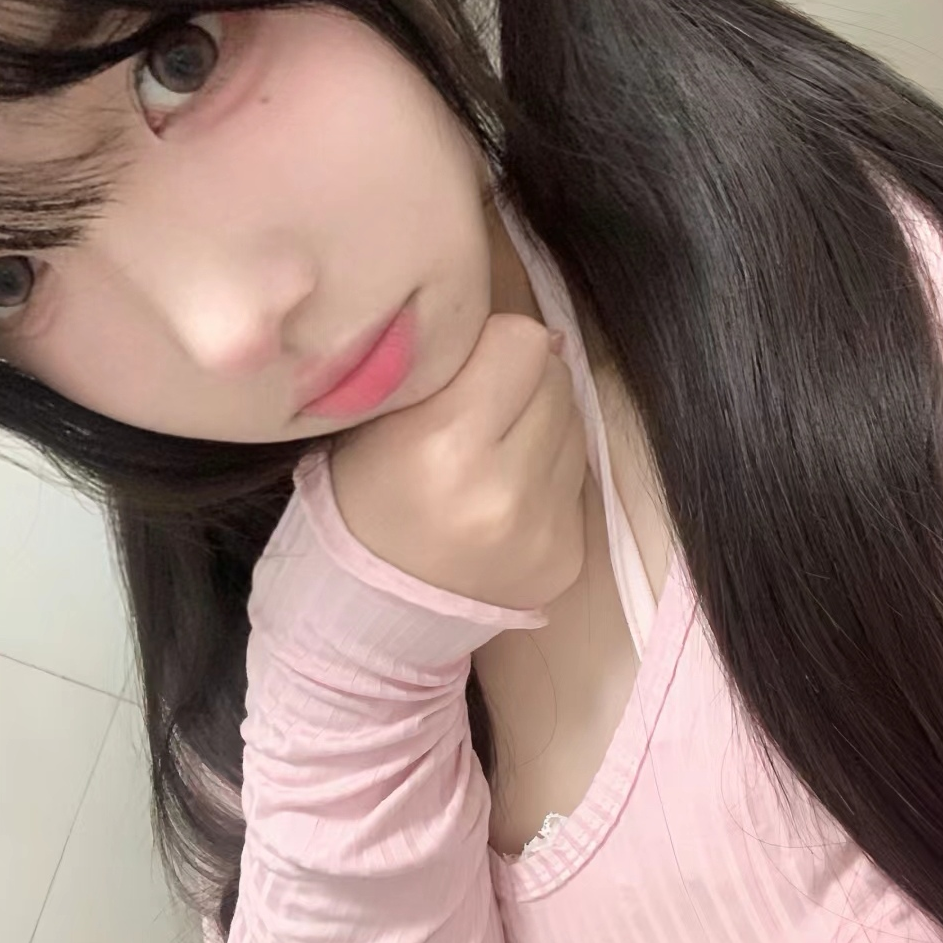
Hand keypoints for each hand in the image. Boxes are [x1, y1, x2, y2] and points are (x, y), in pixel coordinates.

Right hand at [329, 314, 586, 609]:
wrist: (371, 605)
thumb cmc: (364, 494)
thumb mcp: (383, 415)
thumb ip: (456, 365)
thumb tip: (544, 337)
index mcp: (443, 443)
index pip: (524, 342)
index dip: (497, 344)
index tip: (473, 364)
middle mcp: (502, 490)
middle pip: (556, 378)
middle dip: (524, 381)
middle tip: (482, 408)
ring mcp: (542, 529)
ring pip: (576, 421)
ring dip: (542, 423)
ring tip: (494, 450)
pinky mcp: (567, 554)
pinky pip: (578, 475)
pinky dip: (549, 470)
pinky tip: (508, 491)